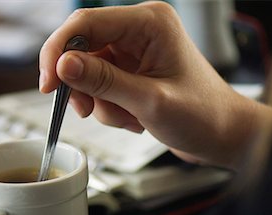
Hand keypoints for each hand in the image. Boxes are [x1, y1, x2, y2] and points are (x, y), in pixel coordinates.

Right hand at [39, 1, 271, 168]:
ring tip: (129, 118)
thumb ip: (104, 81)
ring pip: (89, 73)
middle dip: (82, 84)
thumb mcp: (149, 101)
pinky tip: (135, 119)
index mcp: (149, 22)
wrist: (223, 135)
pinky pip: (101, 87)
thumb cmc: (203, 115)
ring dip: (101, 102)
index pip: (86, 23)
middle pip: (83, 48)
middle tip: (85, 110)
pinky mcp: (132, 72)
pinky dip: (110, 108)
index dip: (59, 51)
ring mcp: (135, 52)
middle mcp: (139, 31)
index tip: (48, 84)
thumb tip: (63, 64)